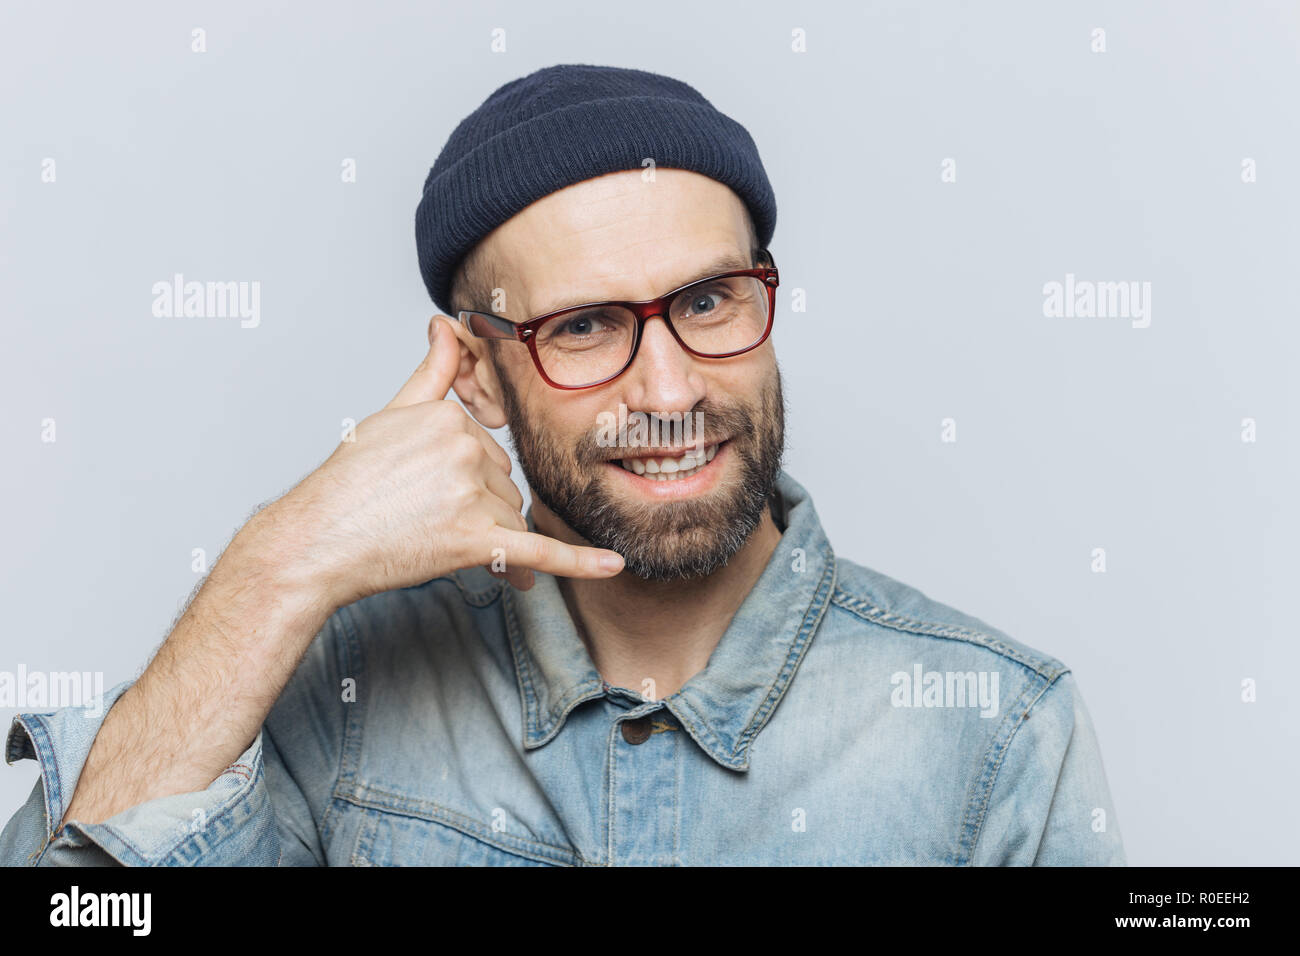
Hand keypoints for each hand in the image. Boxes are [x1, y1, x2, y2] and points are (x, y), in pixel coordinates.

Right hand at [263, 316, 623, 607]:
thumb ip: (433, 373)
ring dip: (489, 543)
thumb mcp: (391, 416)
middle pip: (503, 491)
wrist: (315, 543)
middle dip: (477, 514)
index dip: (464, 484)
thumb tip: (447, 325)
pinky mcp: (474, 540)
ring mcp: (470, 495)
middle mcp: (466, 450)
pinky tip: (613, 566)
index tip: (425, 495)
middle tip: (420, 523)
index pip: (488, 456)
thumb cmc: (349, 485)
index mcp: (451, 418)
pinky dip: (579, 564)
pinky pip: (539, 552)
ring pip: (510, 523)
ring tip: (431, 546)